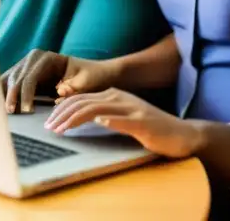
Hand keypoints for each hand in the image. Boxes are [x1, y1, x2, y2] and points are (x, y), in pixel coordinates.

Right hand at [1, 50, 117, 113]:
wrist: (94, 74)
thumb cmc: (91, 78)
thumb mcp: (87, 82)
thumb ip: (74, 88)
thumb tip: (59, 91)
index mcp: (48, 58)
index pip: (31, 76)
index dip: (26, 94)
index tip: (27, 111)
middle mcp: (34, 58)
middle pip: (16, 77)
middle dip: (12, 96)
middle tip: (10, 114)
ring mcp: (26, 65)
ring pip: (8, 79)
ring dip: (3, 94)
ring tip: (0, 112)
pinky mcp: (23, 75)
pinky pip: (8, 83)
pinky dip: (1, 93)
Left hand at [44, 88, 201, 158]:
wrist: (181, 134)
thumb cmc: (150, 128)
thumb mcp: (123, 117)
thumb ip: (104, 114)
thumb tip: (80, 118)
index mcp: (114, 95)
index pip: (81, 98)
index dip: (62, 109)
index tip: (48, 123)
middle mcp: (121, 97)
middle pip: (84, 102)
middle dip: (62, 115)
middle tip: (47, 128)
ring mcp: (132, 108)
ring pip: (97, 108)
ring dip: (75, 119)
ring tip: (61, 129)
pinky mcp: (143, 121)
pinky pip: (123, 119)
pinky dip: (109, 120)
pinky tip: (99, 122)